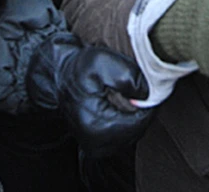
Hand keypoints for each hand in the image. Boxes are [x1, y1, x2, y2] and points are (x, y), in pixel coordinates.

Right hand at [27, 33, 152, 154]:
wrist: (60, 79)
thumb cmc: (80, 69)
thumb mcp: (104, 61)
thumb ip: (129, 76)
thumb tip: (146, 95)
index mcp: (97, 124)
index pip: (140, 121)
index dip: (148, 103)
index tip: (145, 87)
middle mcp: (96, 142)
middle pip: (138, 130)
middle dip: (143, 111)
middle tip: (136, 90)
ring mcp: (95, 148)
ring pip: (132, 135)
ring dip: (136, 117)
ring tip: (127, 98)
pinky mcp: (96, 148)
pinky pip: (123, 138)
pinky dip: (127, 123)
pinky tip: (120, 108)